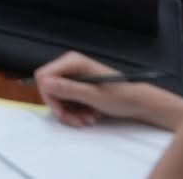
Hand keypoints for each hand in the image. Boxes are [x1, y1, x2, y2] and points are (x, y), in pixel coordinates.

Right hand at [36, 52, 182, 129]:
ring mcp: (73, 76)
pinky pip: (66, 101)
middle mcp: (70, 66)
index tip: (62, 112)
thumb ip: (69, 89)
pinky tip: (90, 115)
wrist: (138, 102)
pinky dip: (76, 111)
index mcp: (73, 61)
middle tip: (78, 120)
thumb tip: (46, 83)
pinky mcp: (77, 86)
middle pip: (49, 89)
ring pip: (57, 98)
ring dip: (71, 112)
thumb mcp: (94, 95)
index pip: (44, 76)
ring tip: (89, 118)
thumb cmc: (121, 95)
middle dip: (62, 108)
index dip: (49, 96)